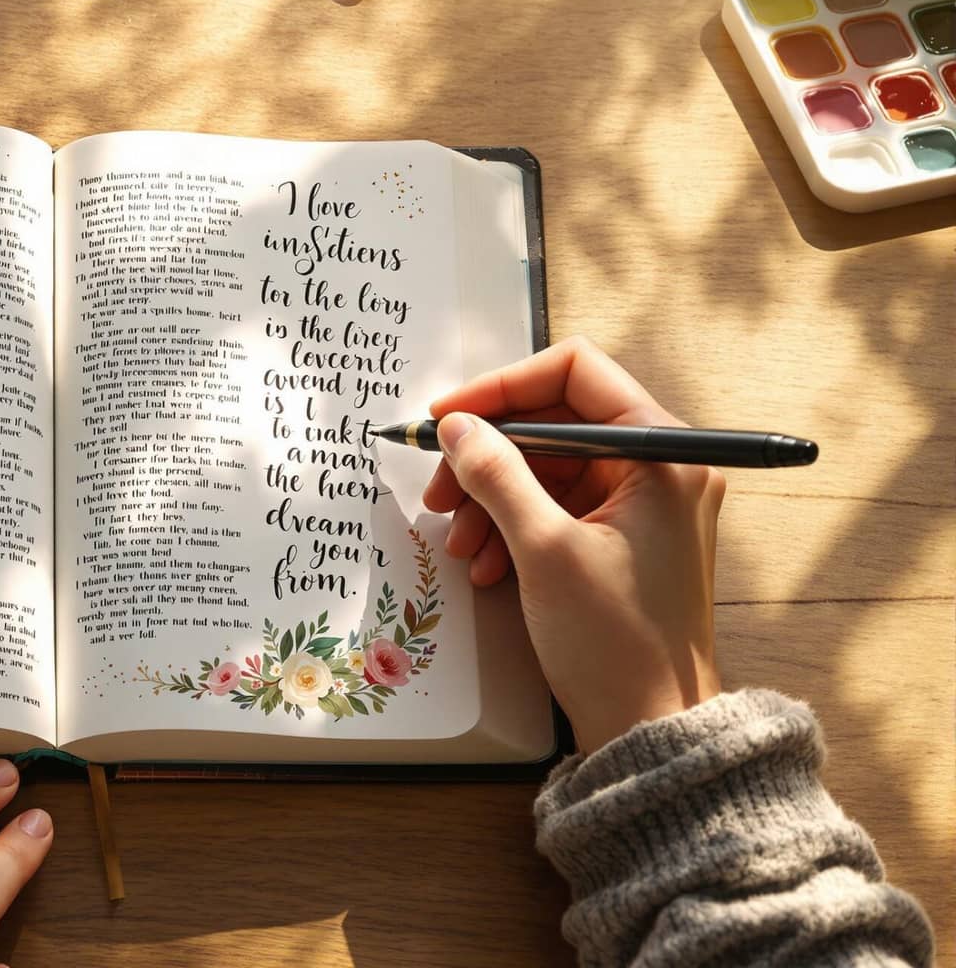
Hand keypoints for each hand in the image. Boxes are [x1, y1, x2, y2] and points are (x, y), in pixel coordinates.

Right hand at [420, 336, 723, 752]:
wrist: (652, 728)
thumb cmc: (616, 642)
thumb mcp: (544, 550)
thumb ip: (497, 475)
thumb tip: (457, 427)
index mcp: (663, 453)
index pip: (576, 372)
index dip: (503, 387)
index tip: (448, 419)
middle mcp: (661, 467)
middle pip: (555, 422)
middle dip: (489, 454)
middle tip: (438, 490)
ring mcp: (644, 504)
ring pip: (547, 467)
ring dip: (493, 497)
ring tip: (460, 541)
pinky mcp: (625, 538)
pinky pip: (556, 506)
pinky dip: (514, 526)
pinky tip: (486, 563)